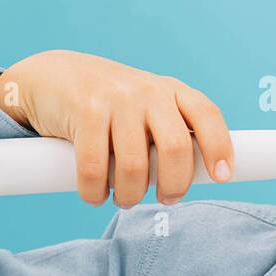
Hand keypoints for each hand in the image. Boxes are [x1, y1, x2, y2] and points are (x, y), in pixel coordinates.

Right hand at [0, 50, 233, 207]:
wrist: (53, 76)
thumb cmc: (108, 105)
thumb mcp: (146, 107)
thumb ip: (169, 132)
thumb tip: (194, 179)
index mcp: (172, 91)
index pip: (207, 116)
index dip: (219, 147)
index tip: (222, 177)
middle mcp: (149, 91)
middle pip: (177, 148)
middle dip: (174, 185)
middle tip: (165, 199)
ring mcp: (117, 99)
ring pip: (136, 166)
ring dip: (131, 195)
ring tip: (124, 198)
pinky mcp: (85, 111)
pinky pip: (95, 168)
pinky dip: (95, 192)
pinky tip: (95, 194)